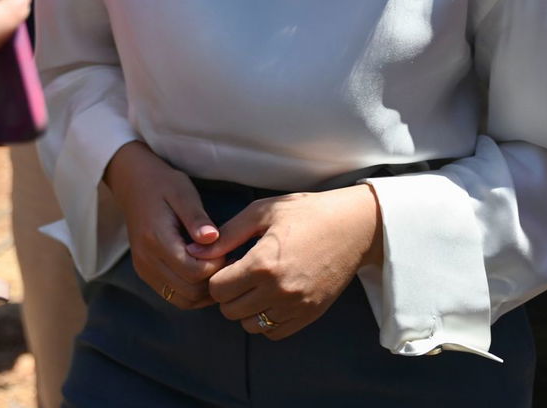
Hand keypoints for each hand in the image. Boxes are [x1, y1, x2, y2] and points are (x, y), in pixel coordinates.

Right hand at [103, 142, 223, 307]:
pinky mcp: (146, 273)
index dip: (216, 265)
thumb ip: (197, 217)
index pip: (193, 272)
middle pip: (190, 291)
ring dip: (205, 291)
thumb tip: (213, 238)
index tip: (225, 248)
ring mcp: (144, 269)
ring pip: (183, 300)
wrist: (133, 183)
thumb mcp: (183, 192)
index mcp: (155, 239)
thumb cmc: (162, 184)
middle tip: (225, 259)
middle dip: (213, 280)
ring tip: (215, 267)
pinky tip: (204, 274)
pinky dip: (193, 293)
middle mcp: (146, 260)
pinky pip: (174, 296)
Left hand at [193, 184, 383, 339]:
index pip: (217, 289)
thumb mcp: (260, 212)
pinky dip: (265, 321)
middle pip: (230, 310)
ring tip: (255, 286)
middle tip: (238, 275)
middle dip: (228, 293)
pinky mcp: (311, 315)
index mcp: (263, 263)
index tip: (226, 263)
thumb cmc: (304, 213)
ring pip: (250, 325)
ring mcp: (297, 306)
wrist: (353, 227)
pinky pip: (274, 333)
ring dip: (245, 309)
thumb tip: (193, 251)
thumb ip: (226, 235)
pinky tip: (270, 298)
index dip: (215, 276)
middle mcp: (279, 290)